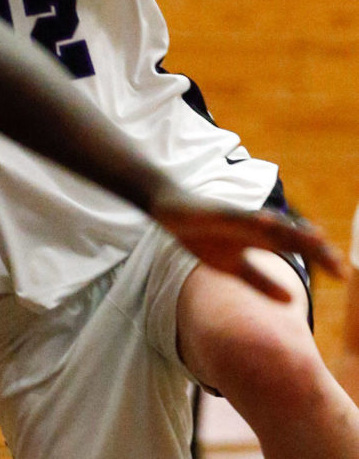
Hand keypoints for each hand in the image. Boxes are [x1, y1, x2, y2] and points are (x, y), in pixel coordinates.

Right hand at [152, 190, 344, 301]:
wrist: (172, 213)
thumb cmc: (204, 236)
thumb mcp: (234, 267)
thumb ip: (262, 282)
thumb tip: (292, 301)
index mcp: (260, 239)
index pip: (296, 249)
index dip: (319, 259)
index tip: (343, 275)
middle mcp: (256, 225)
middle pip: (292, 237)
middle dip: (316, 250)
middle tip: (340, 267)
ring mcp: (240, 217)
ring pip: (272, 225)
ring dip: (294, 233)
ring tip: (318, 240)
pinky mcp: (222, 211)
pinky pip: (241, 216)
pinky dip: (256, 219)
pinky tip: (271, 223)